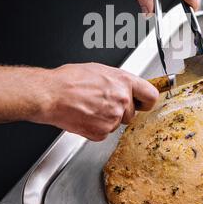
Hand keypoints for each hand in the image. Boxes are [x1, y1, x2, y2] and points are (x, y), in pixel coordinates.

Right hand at [33, 63, 158, 140]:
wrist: (51, 95)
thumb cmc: (69, 80)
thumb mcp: (99, 70)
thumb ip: (117, 81)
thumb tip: (124, 86)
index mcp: (124, 82)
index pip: (151, 96)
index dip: (146, 101)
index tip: (143, 103)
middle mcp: (122, 100)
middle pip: (132, 113)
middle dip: (120, 111)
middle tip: (103, 103)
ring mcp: (113, 118)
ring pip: (117, 123)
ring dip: (107, 119)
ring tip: (90, 107)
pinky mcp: (101, 132)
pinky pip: (104, 132)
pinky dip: (96, 127)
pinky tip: (85, 116)